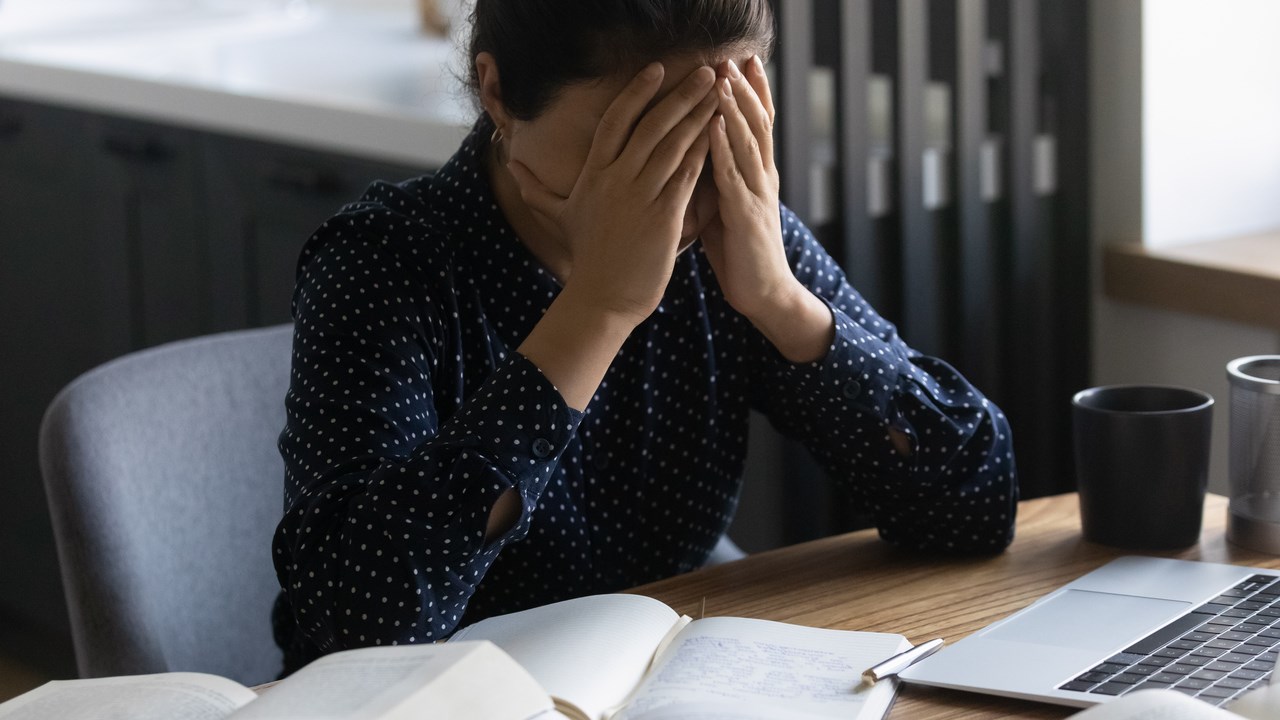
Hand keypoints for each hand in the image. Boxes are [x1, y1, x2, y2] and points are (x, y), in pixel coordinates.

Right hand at [507, 63, 716, 325]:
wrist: (602, 298)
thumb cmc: (586, 258)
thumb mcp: (558, 217)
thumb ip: (535, 189)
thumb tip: (511, 167)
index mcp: (594, 174)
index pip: (615, 121)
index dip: (636, 93)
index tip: (656, 70)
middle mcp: (617, 180)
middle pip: (651, 125)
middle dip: (679, 95)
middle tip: (704, 70)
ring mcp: (640, 196)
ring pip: (673, 145)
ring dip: (698, 115)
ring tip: (719, 92)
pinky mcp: (663, 216)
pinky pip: (687, 175)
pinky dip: (704, 151)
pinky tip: (719, 132)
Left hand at [701, 56, 791, 322]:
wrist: (763, 294)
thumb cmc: (740, 251)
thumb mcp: (727, 207)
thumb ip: (717, 178)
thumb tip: (696, 152)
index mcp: (759, 175)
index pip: (759, 124)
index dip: (753, 93)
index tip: (743, 61)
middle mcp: (763, 178)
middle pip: (758, 124)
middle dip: (745, 90)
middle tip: (733, 58)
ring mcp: (758, 196)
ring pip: (748, 144)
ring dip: (734, 110)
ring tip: (722, 81)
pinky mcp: (746, 217)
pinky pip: (733, 177)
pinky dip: (723, 150)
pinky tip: (714, 128)